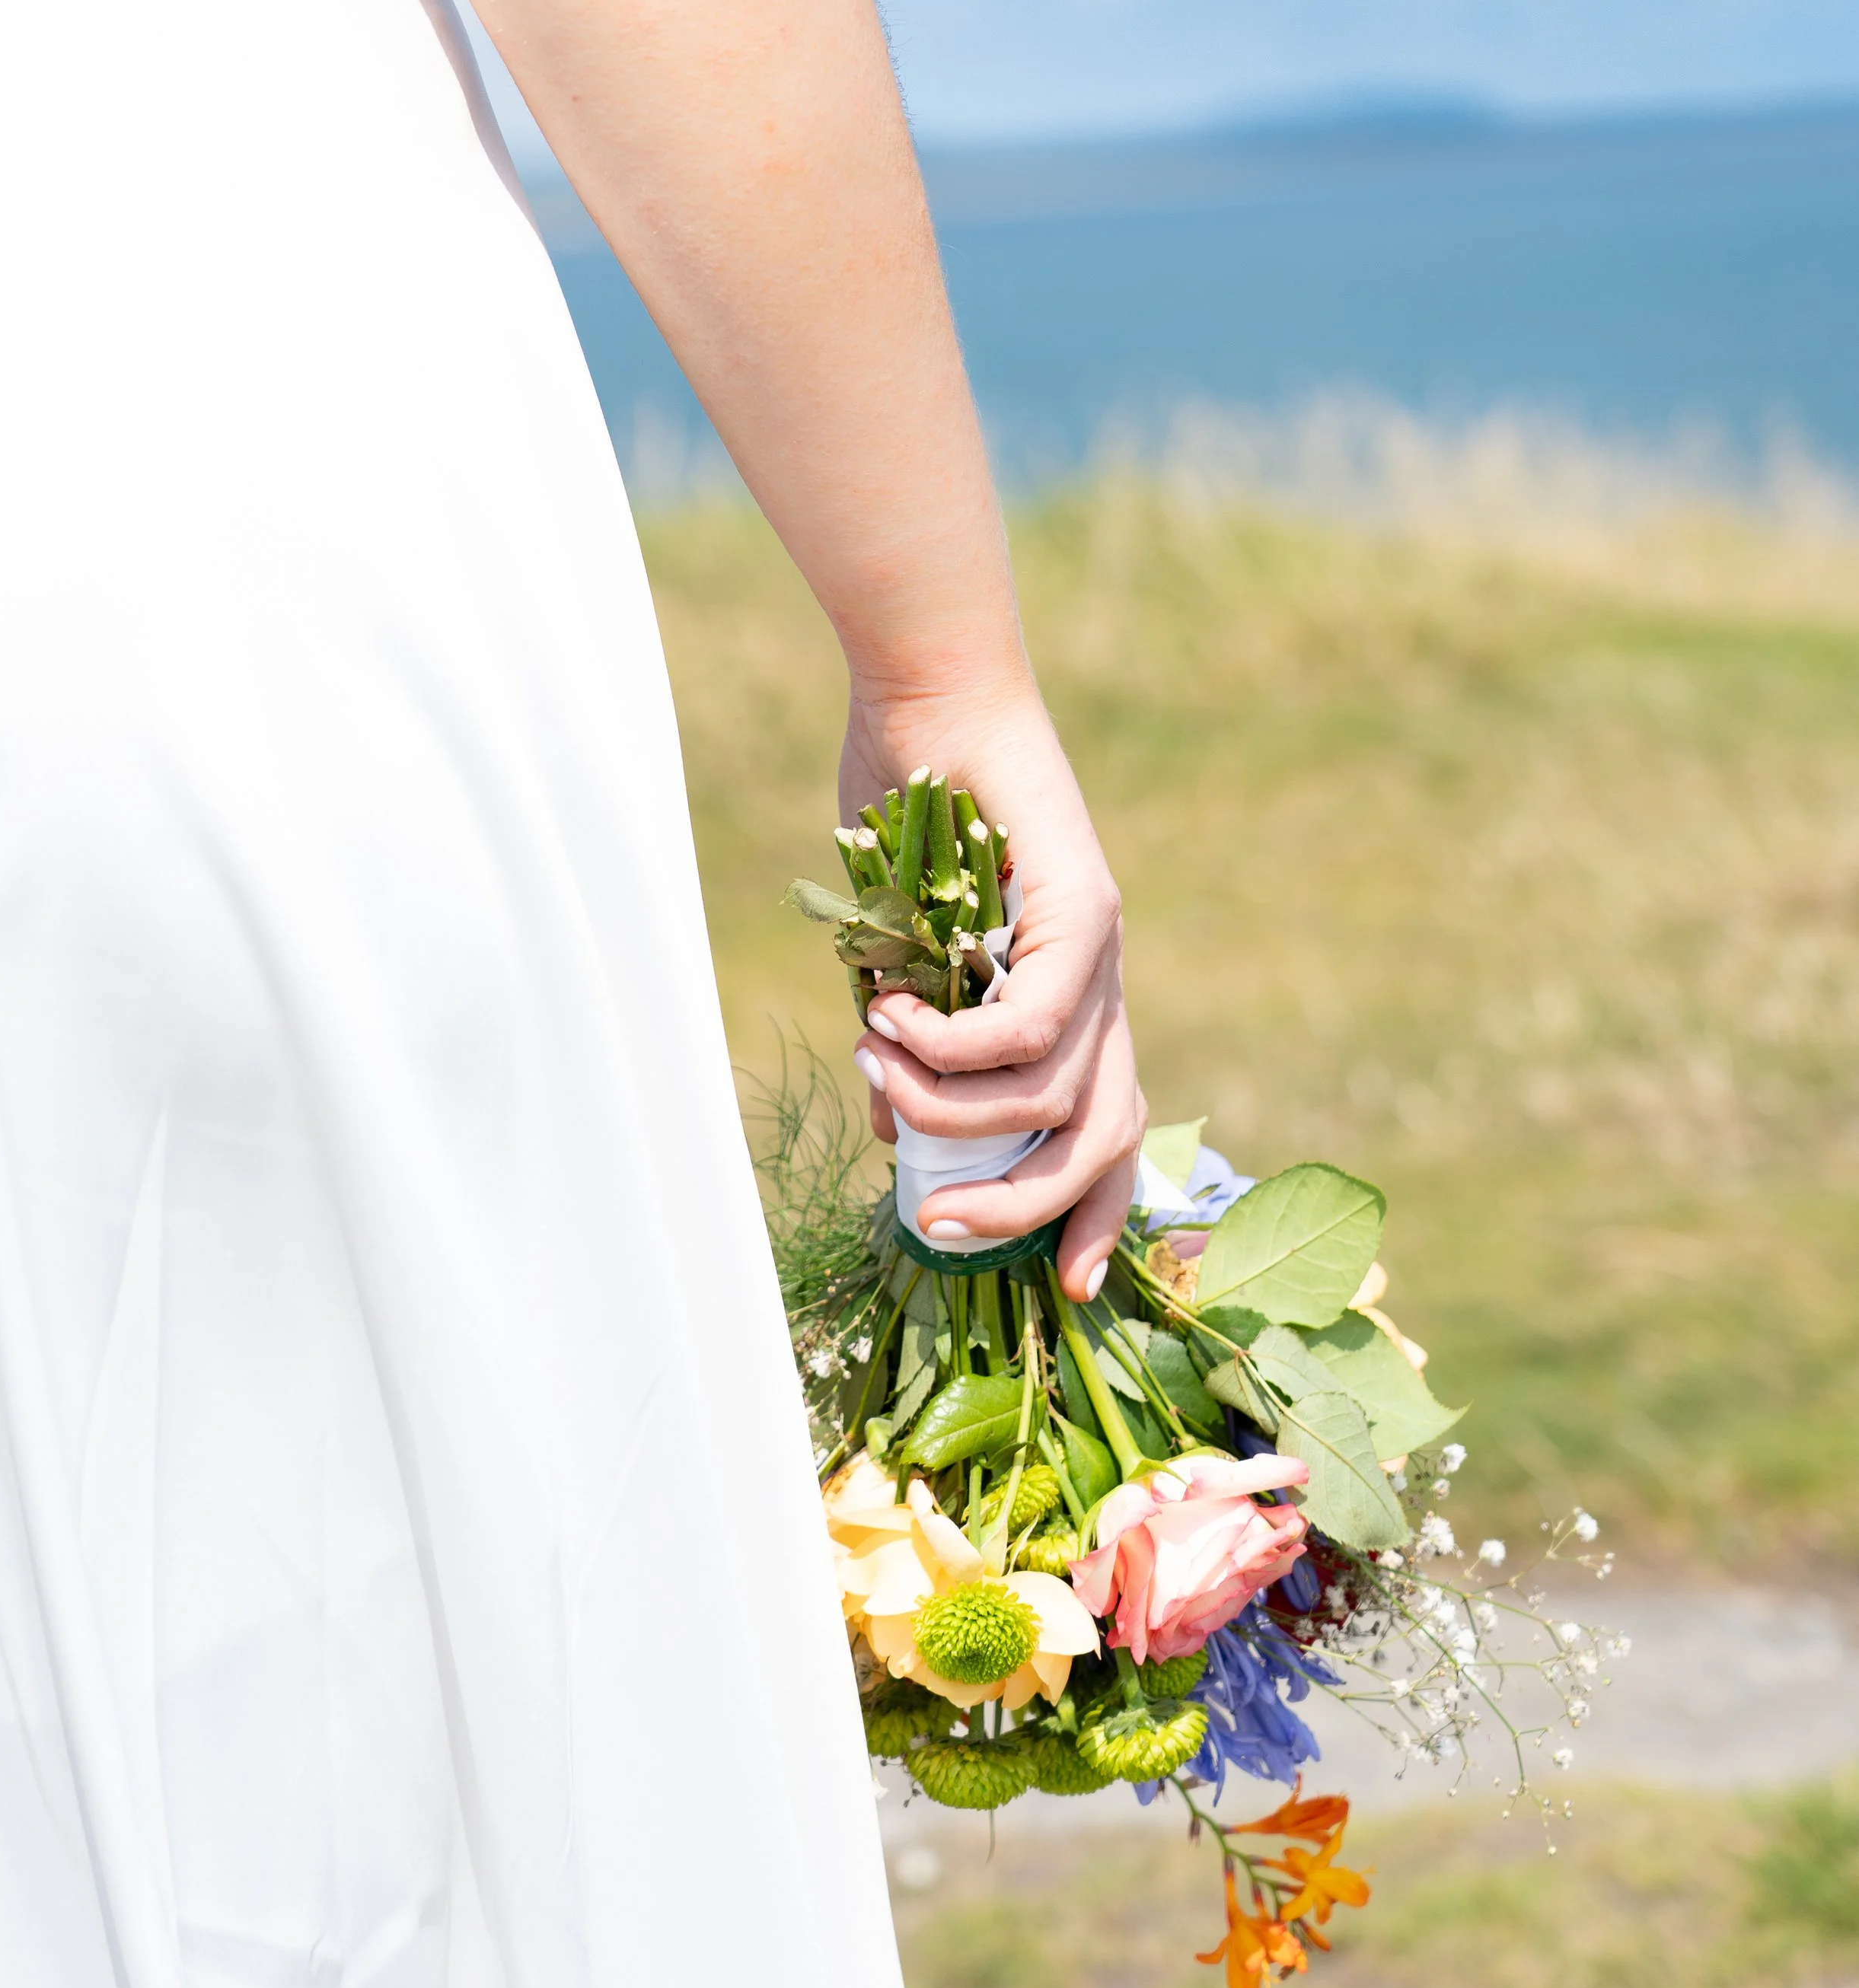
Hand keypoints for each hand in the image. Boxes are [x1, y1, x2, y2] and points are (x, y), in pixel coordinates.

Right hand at [840, 681, 1144, 1300]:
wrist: (929, 699)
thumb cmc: (905, 816)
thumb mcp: (895, 962)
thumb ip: (904, 1046)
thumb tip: (889, 1134)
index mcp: (1073, 1004)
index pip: (1109, 1134)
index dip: (1095, 1215)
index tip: (1063, 1288)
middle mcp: (1106, 984)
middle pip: (1104, 1136)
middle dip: (1026, 1204)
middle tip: (942, 1226)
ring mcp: (1105, 948)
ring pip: (1056, 1089)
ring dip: (955, 1110)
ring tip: (878, 1071)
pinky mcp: (1084, 908)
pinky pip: (1031, 1023)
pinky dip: (958, 1046)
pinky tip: (892, 1022)